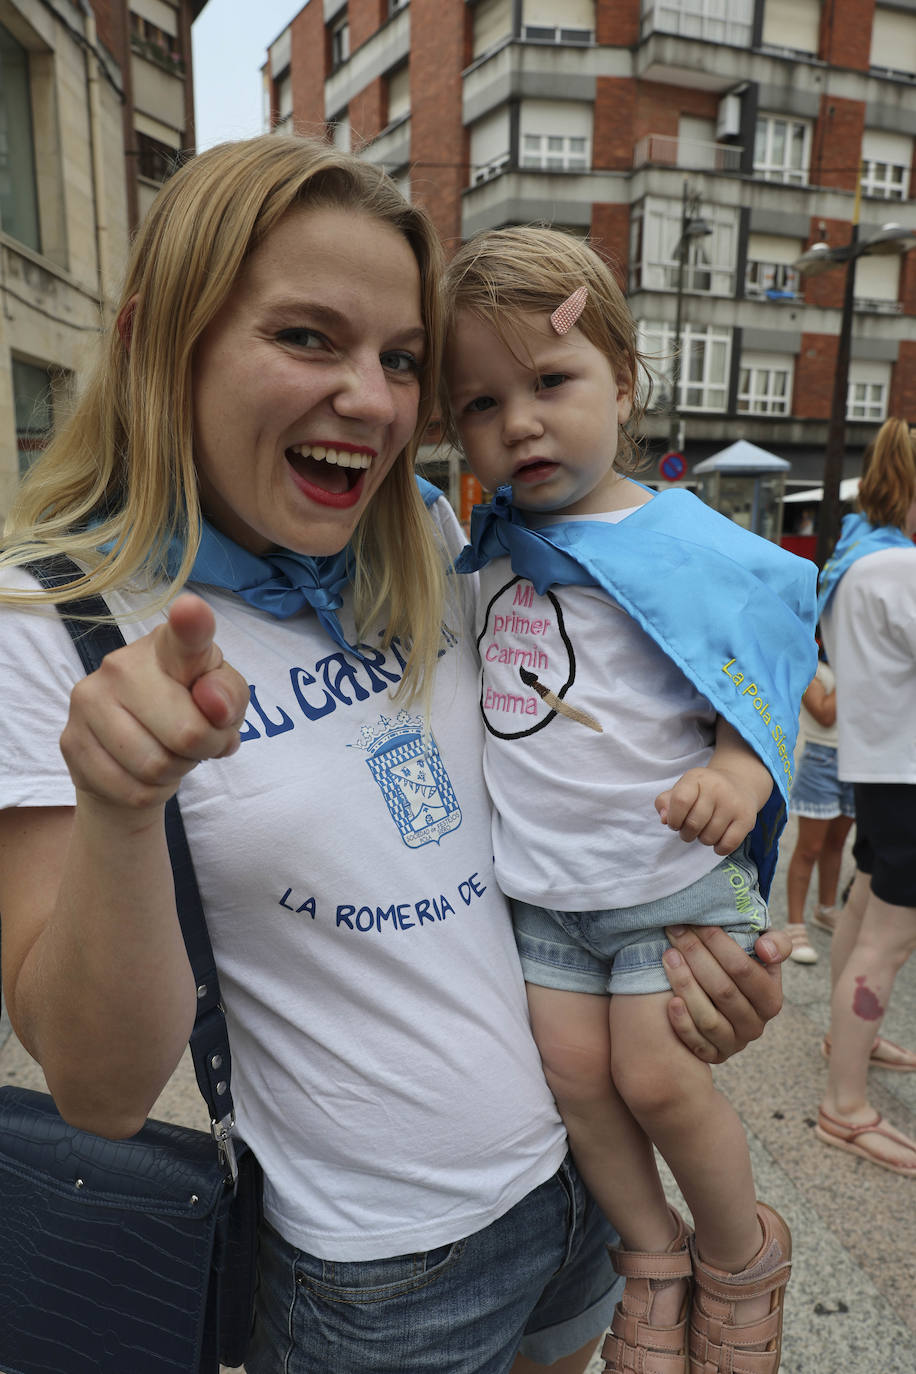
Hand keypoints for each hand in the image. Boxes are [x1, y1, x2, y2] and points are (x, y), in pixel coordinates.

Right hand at [60, 594, 249, 810]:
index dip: (192, 624)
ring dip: (176, 771)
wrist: (131, 755)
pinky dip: (151, 792)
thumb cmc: (188, 712)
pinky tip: (144, 773)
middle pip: (186, 733)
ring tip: (170, 753)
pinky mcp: (71, 741)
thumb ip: (229, 696)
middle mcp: (121, 665)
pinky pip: (132, 790)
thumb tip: (213, 705)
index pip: (183, 636)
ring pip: (156, 767)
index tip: (193, 610)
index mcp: (168, 646)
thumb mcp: (224, 701)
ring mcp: (89, 701)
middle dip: (204, 749)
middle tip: (198, 742)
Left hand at [655, 766, 757, 855]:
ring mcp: (734, 804)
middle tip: (690, 829)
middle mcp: (717, 788)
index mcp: (697, 778)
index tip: (675, 823)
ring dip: (703, 839)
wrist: (740, 785)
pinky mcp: (747, 819)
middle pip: (693, 824)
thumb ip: (665, 802)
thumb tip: (664, 819)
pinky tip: (719, 837)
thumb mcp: (682, 789)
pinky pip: (727, 845)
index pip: (680, 801)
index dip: (674, 819)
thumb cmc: (702, 792)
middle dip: (686, 834)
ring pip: (709, 838)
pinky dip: (719, 848)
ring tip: (706, 829)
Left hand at [662, 924, 790, 1063]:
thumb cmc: (740, 967)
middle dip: (695, 956)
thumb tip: (765, 950)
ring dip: (685, 985)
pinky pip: (697, 1045)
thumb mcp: (764, 951)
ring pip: (709, 1019)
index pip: (743, 969)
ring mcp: (734, 1043)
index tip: (695, 922)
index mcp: (770, 998)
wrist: (722, 997)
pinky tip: (670, 1001)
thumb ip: (777, 943)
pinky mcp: (713, 1055)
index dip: (718, 943)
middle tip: (675, 932)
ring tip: (668, 956)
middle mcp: (755, 1025)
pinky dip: (683, 1024)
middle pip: (723, 991)